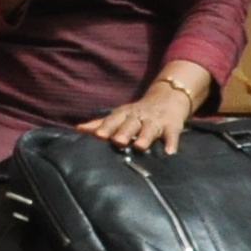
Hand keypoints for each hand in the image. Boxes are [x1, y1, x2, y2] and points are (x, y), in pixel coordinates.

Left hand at [76, 83, 192, 153]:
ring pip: (149, 129)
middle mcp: (139, 117)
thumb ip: (100, 124)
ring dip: (145, 137)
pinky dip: (171, 143)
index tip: (98, 136)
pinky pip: (172, 135)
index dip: (106, 127)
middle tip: (117, 141)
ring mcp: (155, 122)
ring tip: (140, 146)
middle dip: (124, 132)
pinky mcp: (172, 127)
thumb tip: (78, 129)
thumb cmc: (137, 113)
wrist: (168, 98)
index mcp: (124, 115)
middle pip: (130, 124)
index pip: (113, 120)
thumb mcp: (119, 116)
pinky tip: (169, 152)